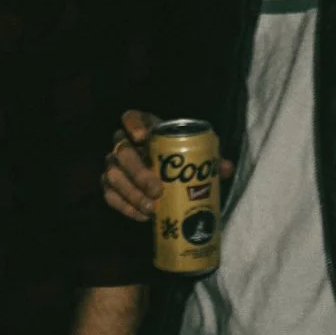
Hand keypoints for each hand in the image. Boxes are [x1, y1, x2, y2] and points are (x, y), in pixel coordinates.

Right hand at [101, 109, 233, 222]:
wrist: (166, 180)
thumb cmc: (180, 161)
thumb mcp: (195, 155)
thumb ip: (209, 158)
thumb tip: (226, 168)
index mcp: (144, 128)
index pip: (131, 117)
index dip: (133, 124)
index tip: (143, 137)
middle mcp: (123, 144)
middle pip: (122, 152)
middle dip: (138, 172)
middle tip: (158, 190)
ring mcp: (113, 166)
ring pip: (113, 176)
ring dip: (132, 194)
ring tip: (152, 208)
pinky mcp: (109, 187)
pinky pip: (110, 196)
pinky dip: (125, 208)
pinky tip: (142, 217)